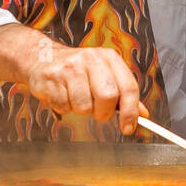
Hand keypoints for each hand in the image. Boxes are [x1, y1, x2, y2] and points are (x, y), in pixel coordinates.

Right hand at [25, 40, 142, 133]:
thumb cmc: (78, 69)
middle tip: (97, 112)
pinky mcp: (52, 77)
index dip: (130, 111)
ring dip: (81, 110)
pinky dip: (63, 107)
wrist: (42, 57)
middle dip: (103, 112)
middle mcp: (92, 59)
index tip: (128, 127)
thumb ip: (123, 92)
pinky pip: (63, 106)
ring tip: (75, 97)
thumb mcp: (104, 73)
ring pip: (84, 106)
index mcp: (109, 58)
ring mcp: (71, 67)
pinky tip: (62, 94)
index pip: (128, 87)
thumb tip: (142, 114)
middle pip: (108, 97)